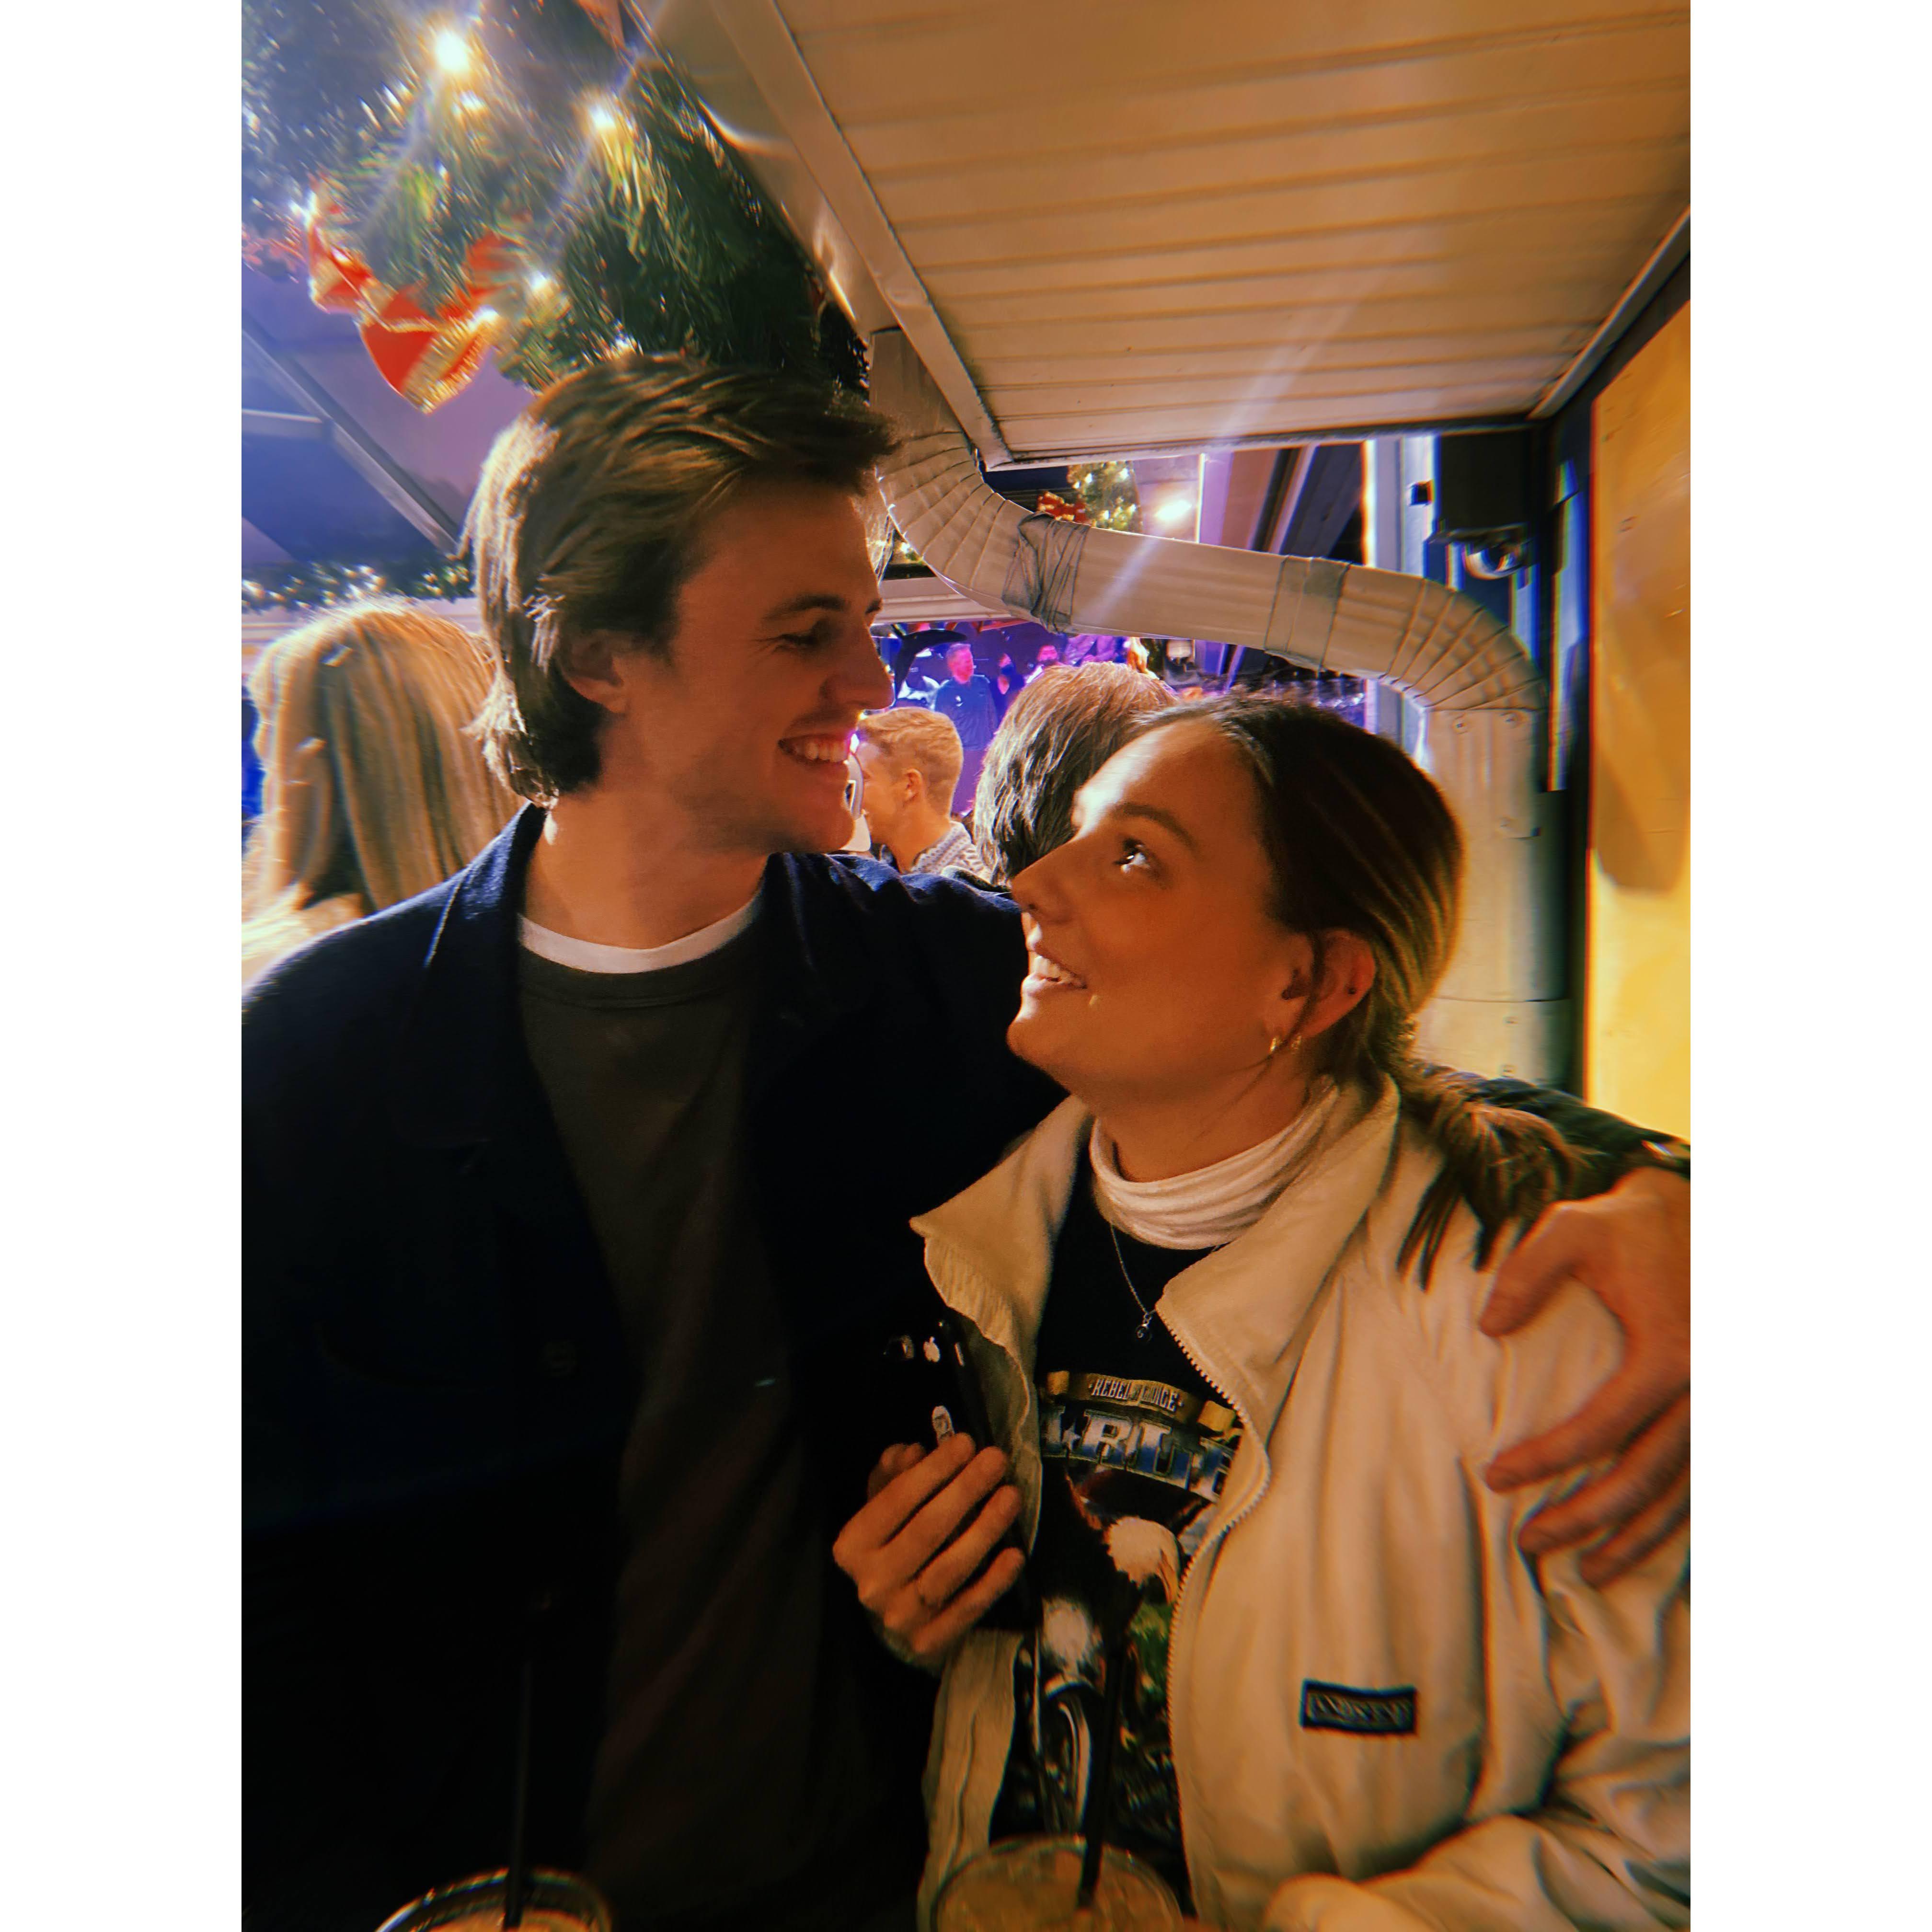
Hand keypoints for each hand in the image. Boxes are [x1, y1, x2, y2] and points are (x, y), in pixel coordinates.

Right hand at [832, 1434, 1024, 1663]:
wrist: (894, 1619)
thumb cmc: (892, 1548)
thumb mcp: (882, 1507)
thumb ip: (893, 1475)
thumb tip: (914, 1452)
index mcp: (852, 1545)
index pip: (896, 1501)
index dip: (933, 1469)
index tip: (965, 1442)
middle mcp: (871, 1583)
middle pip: (926, 1531)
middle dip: (965, 1490)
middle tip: (996, 1460)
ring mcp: (900, 1616)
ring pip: (950, 1569)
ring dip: (985, 1529)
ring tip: (1011, 1496)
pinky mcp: (929, 1642)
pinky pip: (968, 1607)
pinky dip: (993, 1581)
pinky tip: (1014, 1553)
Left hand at [1480, 1166, 1688, 1585]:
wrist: (1702, 1215)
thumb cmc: (1631, 1225)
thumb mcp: (1572, 1229)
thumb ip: (1526, 1272)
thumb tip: (1488, 1328)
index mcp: (1669, 1354)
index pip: (1599, 1428)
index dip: (1546, 1459)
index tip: (1496, 1475)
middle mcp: (1705, 1393)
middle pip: (1642, 1478)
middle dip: (1585, 1519)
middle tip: (1530, 1541)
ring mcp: (1723, 1409)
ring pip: (1679, 1494)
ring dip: (1634, 1539)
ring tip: (1587, 1572)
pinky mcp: (1725, 1414)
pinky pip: (1700, 1482)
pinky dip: (1670, 1520)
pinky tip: (1637, 1544)